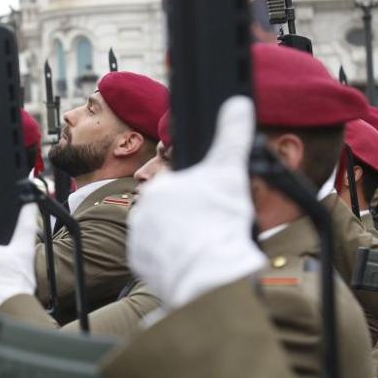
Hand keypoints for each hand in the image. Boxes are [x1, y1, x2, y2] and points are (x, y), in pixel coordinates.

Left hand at [128, 97, 264, 309]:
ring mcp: (139, 241)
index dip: (200, 199)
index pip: (179, 189)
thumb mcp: (231, 171)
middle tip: (211, 229)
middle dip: (190, 220)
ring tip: (204, 246)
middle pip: (171, 213)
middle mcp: (141, 213)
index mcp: (159, 188)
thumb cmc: (218, 222)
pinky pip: (158, 261)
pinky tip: (193, 261)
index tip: (212, 210)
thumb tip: (238, 104)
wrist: (210, 273)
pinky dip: (174, 263)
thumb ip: (233, 136)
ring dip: (182, 241)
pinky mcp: (142, 267)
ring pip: (164, 237)